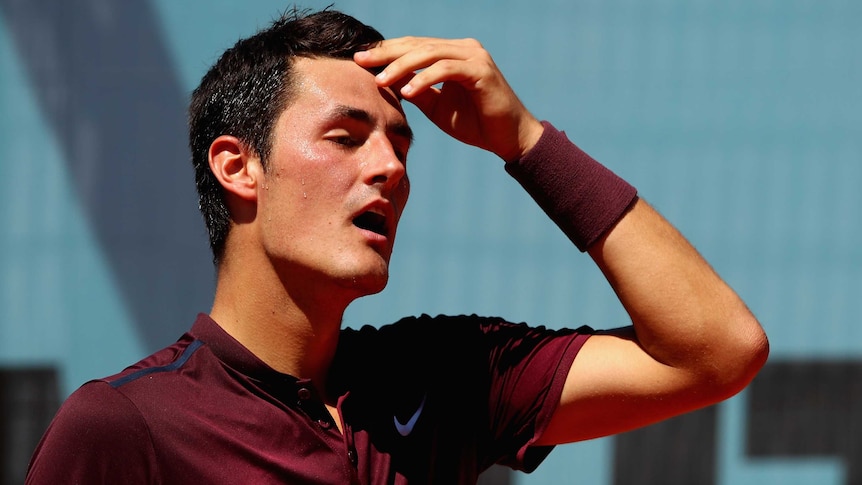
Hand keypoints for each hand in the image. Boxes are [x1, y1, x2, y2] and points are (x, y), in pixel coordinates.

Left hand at [354, 37, 543, 161]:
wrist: (508, 138)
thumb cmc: (475, 124)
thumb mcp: (436, 106)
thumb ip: (415, 90)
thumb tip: (386, 80)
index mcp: (453, 53)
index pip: (414, 45)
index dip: (386, 52)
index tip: (360, 60)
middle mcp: (464, 49)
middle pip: (418, 44)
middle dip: (387, 53)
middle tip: (361, 62)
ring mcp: (474, 57)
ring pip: (430, 53)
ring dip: (401, 66)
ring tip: (380, 81)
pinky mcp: (481, 70)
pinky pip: (446, 69)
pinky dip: (424, 79)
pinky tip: (407, 91)